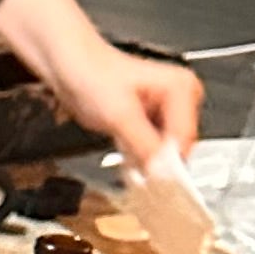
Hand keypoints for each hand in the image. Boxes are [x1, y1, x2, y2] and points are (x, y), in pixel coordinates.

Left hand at [0, 0, 203, 170]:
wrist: (69, 66)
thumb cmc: (91, 75)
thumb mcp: (120, 115)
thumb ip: (145, 146)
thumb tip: (163, 174)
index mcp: (182, 89)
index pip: (185, 140)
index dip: (170, 166)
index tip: (157, 187)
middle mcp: (180, 98)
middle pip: (178, 148)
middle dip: (158, 165)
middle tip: (140, 180)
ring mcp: (166, 110)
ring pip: (165, 152)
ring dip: (147, 164)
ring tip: (128, 165)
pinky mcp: (150, 121)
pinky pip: (152, 149)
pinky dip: (140, 159)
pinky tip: (127, 161)